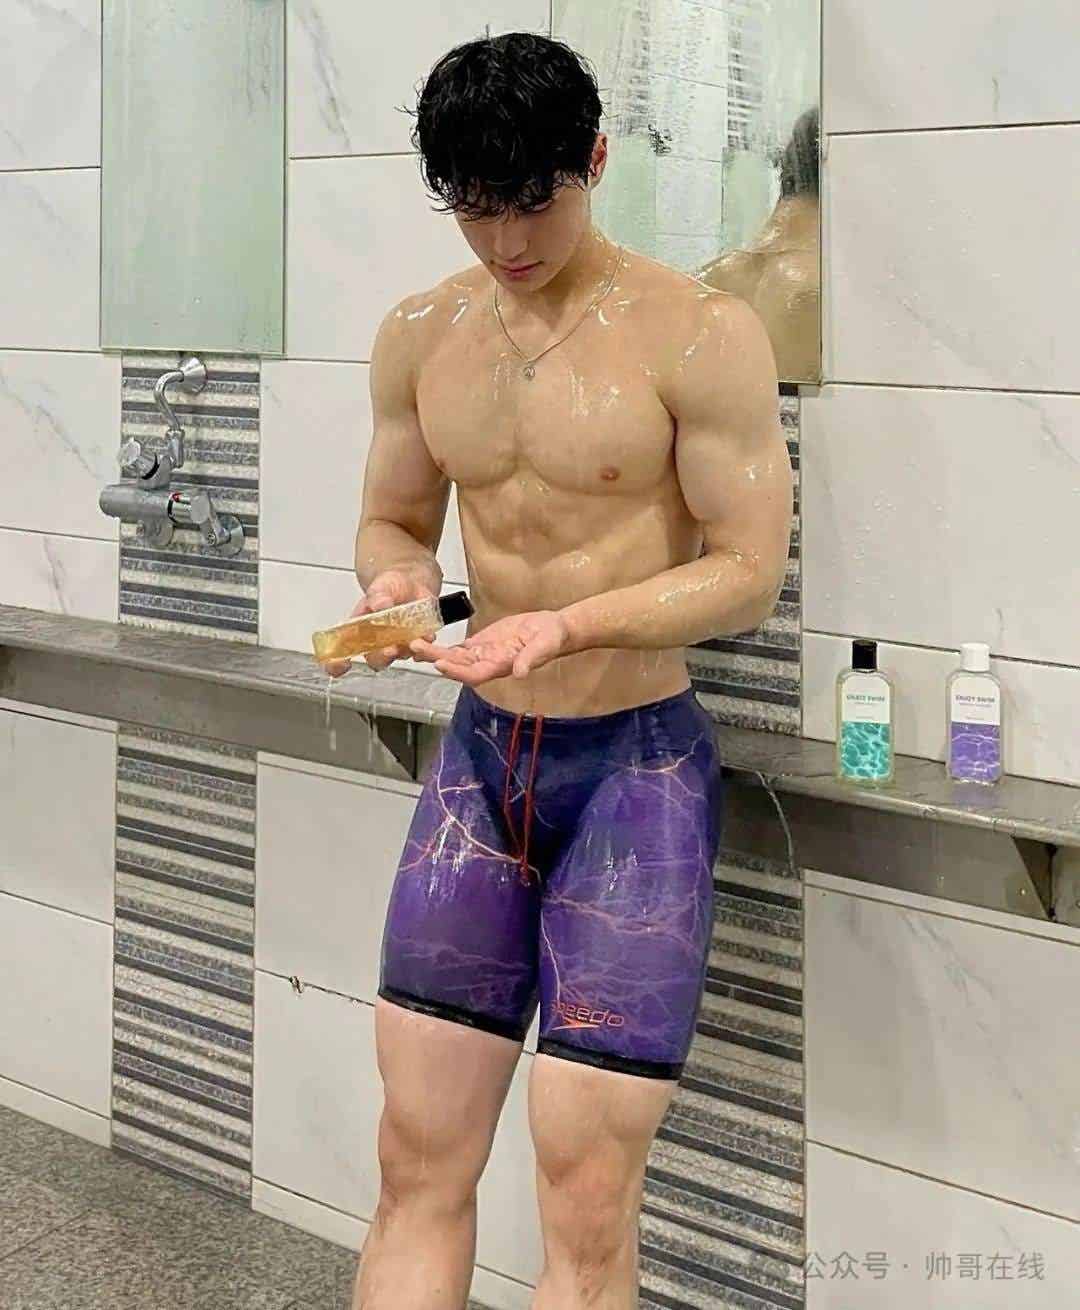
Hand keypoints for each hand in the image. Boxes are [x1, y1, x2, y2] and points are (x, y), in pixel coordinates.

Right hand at [320, 569, 437, 677]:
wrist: (411, 582)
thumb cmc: (388, 586)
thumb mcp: (380, 588)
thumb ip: (378, 597)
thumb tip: (380, 604)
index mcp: (359, 630)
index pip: (345, 652)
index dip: (341, 662)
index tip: (349, 661)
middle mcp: (377, 641)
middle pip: (375, 659)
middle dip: (383, 657)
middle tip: (390, 649)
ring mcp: (397, 643)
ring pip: (400, 656)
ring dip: (406, 651)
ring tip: (413, 640)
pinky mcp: (415, 641)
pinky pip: (420, 649)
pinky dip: (424, 644)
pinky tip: (427, 636)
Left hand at [409, 610, 570, 685]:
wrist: (553, 629)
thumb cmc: (552, 638)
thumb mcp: (545, 645)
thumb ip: (532, 659)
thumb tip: (520, 672)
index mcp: (501, 666)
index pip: (475, 673)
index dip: (457, 670)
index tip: (440, 663)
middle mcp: (488, 664)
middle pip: (458, 666)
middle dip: (436, 658)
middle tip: (415, 648)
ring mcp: (484, 654)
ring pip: (454, 656)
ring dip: (434, 652)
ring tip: (414, 644)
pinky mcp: (483, 643)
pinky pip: (459, 648)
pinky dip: (444, 646)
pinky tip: (428, 640)